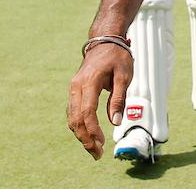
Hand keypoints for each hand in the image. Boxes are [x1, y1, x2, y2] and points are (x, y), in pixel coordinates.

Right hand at [67, 44, 133, 159]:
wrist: (105, 41)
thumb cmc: (117, 57)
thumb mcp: (124, 76)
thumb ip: (118, 99)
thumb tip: (115, 122)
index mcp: (89, 82)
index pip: (87, 112)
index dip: (93, 130)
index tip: (102, 143)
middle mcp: (76, 87)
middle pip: (75, 119)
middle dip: (85, 139)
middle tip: (97, 154)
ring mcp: (73, 89)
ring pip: (72, 118)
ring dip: (81, 135)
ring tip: (94, 149)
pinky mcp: (74, 91)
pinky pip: (73, 112)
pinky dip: (79, 126)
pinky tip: (89, 136)